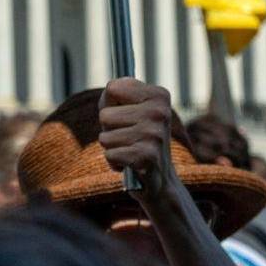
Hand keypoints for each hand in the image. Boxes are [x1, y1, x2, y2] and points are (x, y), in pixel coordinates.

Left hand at [96, 78, 188, 202]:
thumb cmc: (139, 138)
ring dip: (112, 147)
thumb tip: (109, 91)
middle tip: (128, 137)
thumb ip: (116, 96)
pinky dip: (114, 162)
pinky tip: (130, 163)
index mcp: (159, 95)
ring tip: (129, 150)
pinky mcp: (147, 156)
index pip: (112, 88)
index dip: (109, 104)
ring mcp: (154, 134)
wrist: (160, 178)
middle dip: (109, 129)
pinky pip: (109, 155)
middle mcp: (160, 112)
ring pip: (104, 137)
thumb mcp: (133, 110)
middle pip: (105, 115)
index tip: (123, 114)